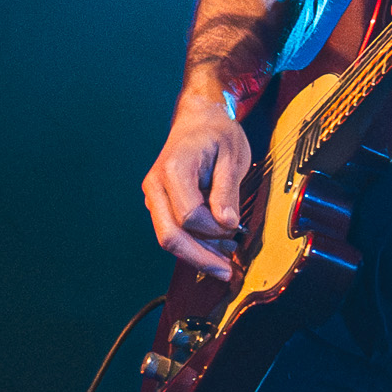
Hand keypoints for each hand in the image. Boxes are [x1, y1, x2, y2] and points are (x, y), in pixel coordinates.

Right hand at [141, 94, 248, 279]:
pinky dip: (194, 244)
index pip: (189, 215)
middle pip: (170, 235)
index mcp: (174, 170)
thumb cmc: (218, 133)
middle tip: (227, 272)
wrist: (199, 118)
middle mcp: (156, 186)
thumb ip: (227, 190)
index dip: (214, 229)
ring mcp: (155, 196)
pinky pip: (174, 230)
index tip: (236, 228)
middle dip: (200, 258)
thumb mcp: (232, 156)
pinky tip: (216, 251)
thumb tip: (227, 225)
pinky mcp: (160, 204)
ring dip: (198, 255)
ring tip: (227, 264)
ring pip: (169, 238)